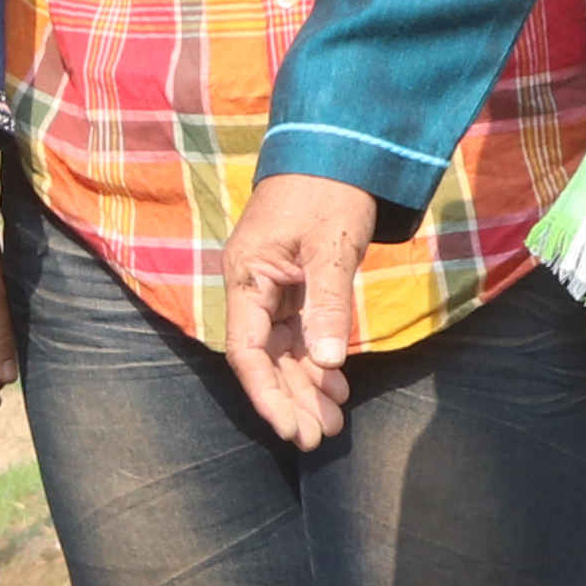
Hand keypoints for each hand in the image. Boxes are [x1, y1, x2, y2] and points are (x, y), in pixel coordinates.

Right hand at [223, 172, 382, 449]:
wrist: (339, 146)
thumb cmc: (329, 189)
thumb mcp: (331, 246)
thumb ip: (328, 304)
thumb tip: (326, 364)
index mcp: (247, 276)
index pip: (246, 351)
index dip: (266, 394)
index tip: (290, 428)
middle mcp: (252, 287)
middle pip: (264, 359)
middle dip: (290, 400)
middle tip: (316, 439)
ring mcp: (272, 286)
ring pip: (282, 351)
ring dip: (305, 387)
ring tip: (331, 423)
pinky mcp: (293, 284)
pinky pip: (298, 334)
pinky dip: (316, 361)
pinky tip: (335, 387)